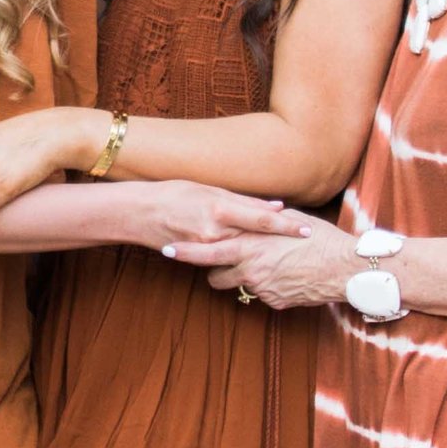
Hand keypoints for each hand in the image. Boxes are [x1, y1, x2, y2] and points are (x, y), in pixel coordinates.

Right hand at [125, 180, 291, 250]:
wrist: (138, 213)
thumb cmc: (173, 193)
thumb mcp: (208, 189)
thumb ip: (242, 201)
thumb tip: (275, 206)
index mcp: (219, 208)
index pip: (261, 219)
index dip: (286, 225)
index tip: (307, 229)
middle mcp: (215, 232)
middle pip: (256, 239)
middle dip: (281, 242)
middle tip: (307, 244)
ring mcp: (206, 248)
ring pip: (242, 251)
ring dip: (263, 251)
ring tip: (287, 252)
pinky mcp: (198, 258)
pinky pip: (225, 258)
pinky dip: (241, 257)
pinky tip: (255, 258)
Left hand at [167, 217, 360, 312]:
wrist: (344, 268)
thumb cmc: (319, 238)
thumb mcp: (288, 221)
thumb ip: (264, 220)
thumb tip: (253, 213)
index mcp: (251, 245)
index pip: (208, 250)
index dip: (185, 252)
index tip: (167, 250)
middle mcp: (251, 269)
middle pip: (215, 276)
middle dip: (210, 272)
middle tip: (215, 264)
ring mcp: (262, 288)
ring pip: (238, 286)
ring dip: (242, 278)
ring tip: (262, 267)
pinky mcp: (275, 302)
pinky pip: (262, 294)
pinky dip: (269, 286)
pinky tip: (287, 276)